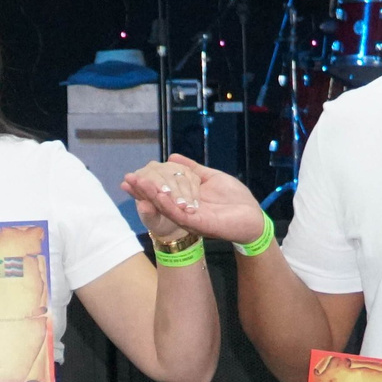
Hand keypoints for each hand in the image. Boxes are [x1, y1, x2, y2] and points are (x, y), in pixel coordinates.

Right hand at [122, 154, 269, 248]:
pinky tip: (158, 195)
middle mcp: (184, 211)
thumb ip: (193, 170)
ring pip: (167, 207)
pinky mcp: (200, 224)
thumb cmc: (235, 199)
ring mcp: (191, 219)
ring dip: (152, 196)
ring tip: (139, 183)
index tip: (132, 175)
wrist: (253, 217)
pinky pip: (181, 215)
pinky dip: (169, 205)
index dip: (147, 184)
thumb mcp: (211, 178)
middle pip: (160, 200)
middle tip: (128, 178)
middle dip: (143, 190)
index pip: (163, 191)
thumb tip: (172, 157)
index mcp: (185, 200)